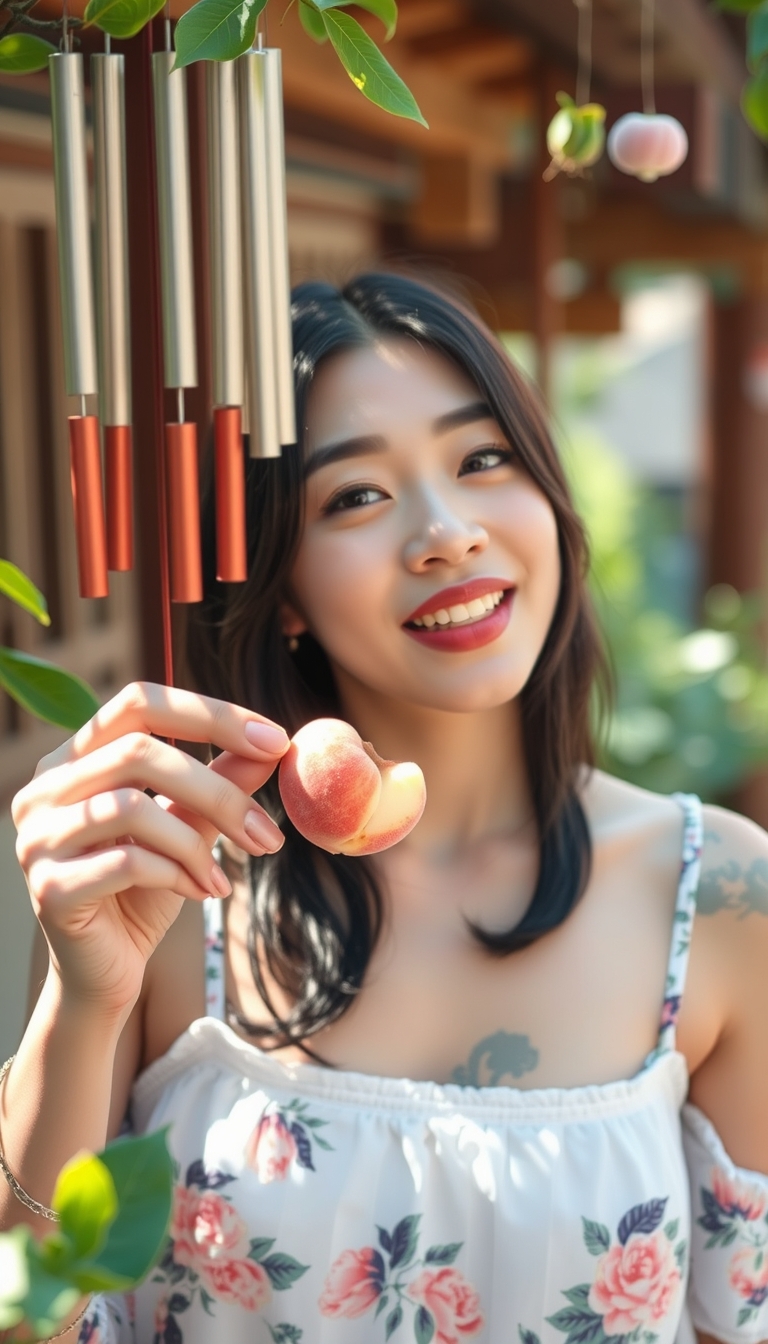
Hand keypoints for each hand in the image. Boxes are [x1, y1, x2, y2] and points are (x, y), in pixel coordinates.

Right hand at [12, 682, 289, 1018]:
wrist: (106, 974)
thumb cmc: (145, 891)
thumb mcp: (189, 828)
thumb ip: (222, 783)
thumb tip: (278, 746)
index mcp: (75, 757)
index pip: (139, 702)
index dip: (210, 713)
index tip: (277, 740)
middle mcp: (45, 787)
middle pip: (138, 752)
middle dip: (217, 790)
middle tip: (266, 832)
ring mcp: (39, 836)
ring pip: (131, 805)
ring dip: (195, 843)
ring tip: (220, 878)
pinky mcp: (48, 887)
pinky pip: (126, 862)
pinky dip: (176, 874)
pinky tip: (198, 893)